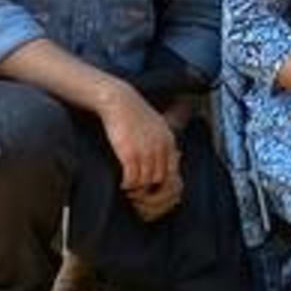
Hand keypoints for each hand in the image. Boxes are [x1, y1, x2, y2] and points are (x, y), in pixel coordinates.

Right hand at [98, 84, 179, 201]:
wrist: (119, 101)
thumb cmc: (134, 113)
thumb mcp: (157, 125)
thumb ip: (163, 141)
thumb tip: (172, 155)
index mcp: (168, 141)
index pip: (172, 171)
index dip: (161, 180)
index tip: (150, 183)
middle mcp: (160, 147)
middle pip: (159, 179)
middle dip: (149, 187)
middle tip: (139, 189)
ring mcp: (146, 152)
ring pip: (145, 182)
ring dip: (137, 188)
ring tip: (129, 187)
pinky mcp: (130, 154)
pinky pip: (132, 179)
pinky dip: (127, 185)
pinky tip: (123, 183)